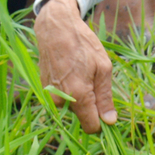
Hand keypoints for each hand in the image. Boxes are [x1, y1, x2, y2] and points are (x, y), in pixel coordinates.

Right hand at [35, 0, 117, 131]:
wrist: (55, 27)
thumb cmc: (82, 44)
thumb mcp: (103, 67)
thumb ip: (105, 97)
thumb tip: (110, 121)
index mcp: (78, 95)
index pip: (91, 126)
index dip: (102, 122)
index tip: (108, 110)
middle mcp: (61, 99)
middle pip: (82, 115)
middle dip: (91, 104)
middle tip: (94, 78)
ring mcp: (50, 95)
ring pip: (72, 105)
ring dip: (80, 95)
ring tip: (81, 71)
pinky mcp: (45, 88)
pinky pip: (63, 96)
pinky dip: (69, 88)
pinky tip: (71, 70)